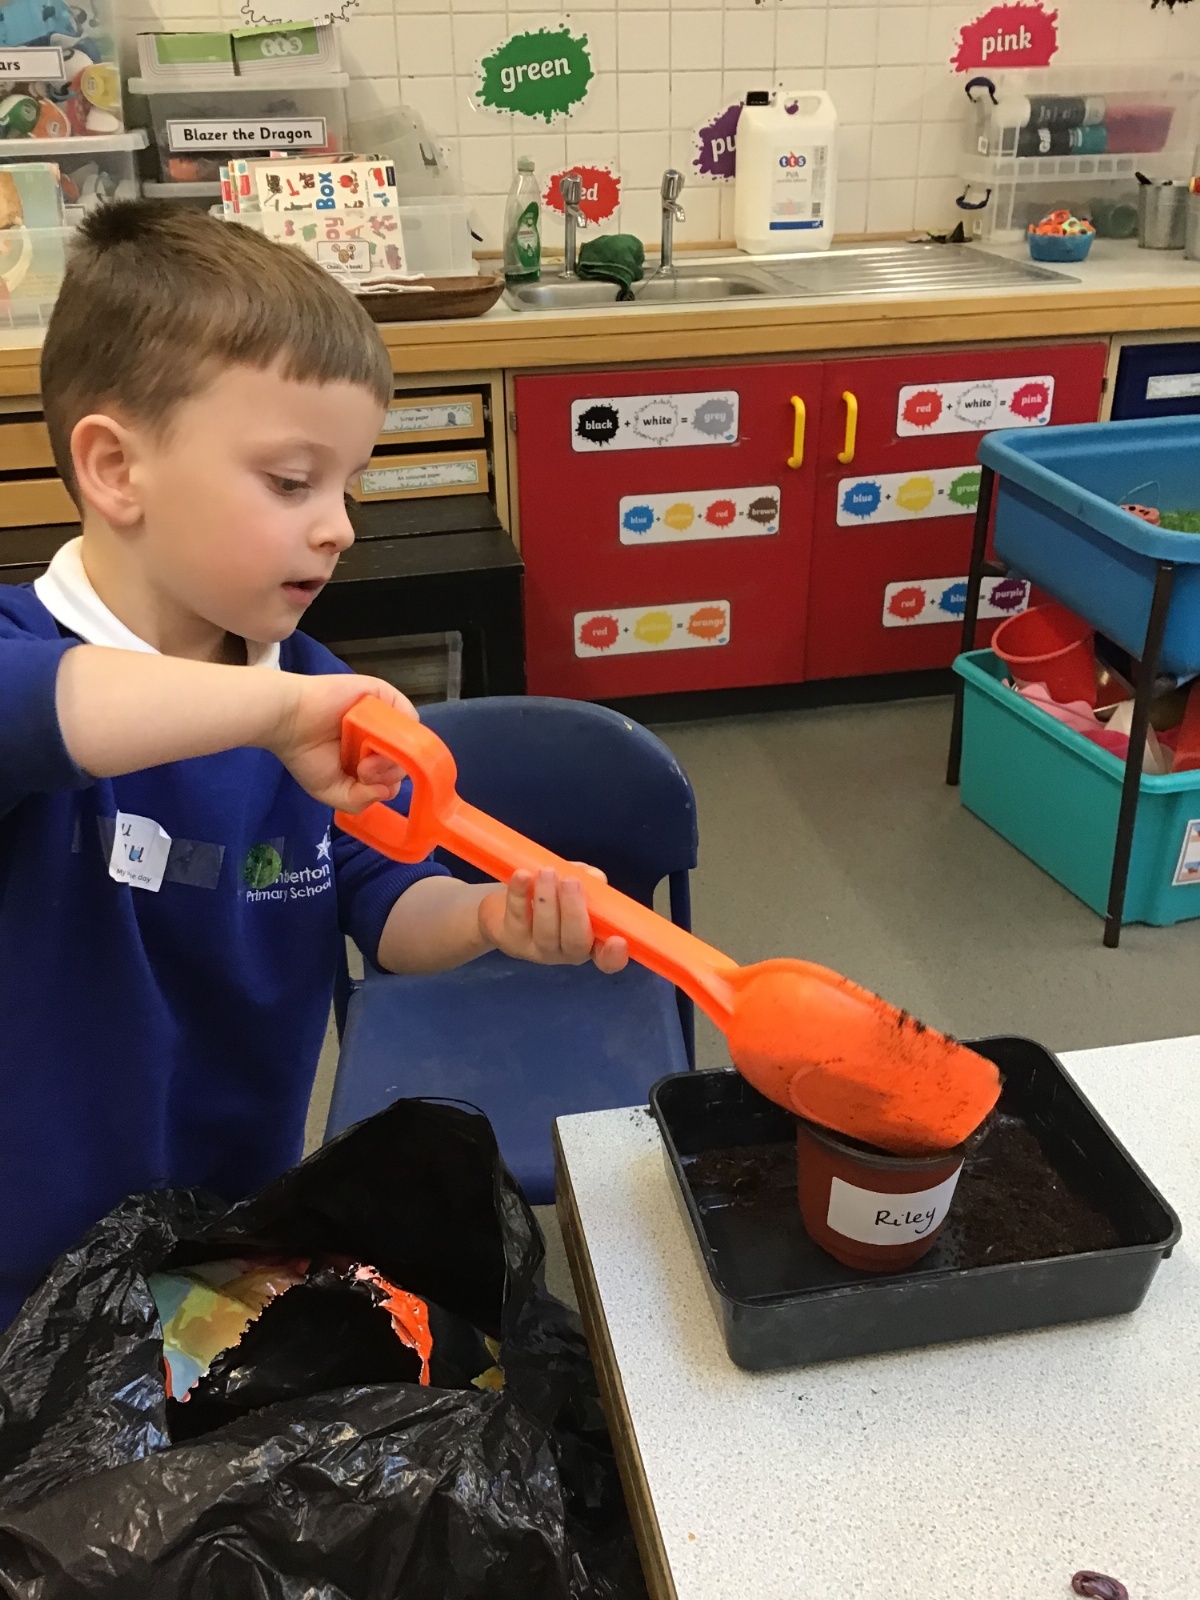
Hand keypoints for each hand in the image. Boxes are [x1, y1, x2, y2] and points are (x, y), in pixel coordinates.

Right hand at [266, 675, 416, 811]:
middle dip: (387, 773)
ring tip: (365, 762)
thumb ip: (360, 801)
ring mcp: (383, 716)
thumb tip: (387, 791)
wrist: (288, 720)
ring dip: (392, 757)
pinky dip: (397, 731)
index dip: (386, 784)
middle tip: (363, 772)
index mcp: (368, 757)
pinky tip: (375, 742)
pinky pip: (407, 714)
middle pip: (406, 759)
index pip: (395, 774)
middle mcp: (379, 736)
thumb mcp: (332, 792)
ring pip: (410, 741)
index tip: (365, 784)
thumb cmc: (305, 755)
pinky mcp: (383, 695)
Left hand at [478, 867, 628, 973]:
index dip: (614, 956)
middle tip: (572, 882)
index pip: (607, 959)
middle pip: (575, 943)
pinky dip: (519, 895)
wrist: (506, 906)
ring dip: (547, 900)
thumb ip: (589, 881)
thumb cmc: (552, 896)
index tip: (618, 940)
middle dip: (575, 912)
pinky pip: (517, 918)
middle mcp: (565, 952)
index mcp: (590, 942)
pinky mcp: (510, 940)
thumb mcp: (574, 885)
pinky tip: (522, 875)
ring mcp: (537, 950)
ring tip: (547, 872)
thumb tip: (595, 878)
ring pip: (546, 932)